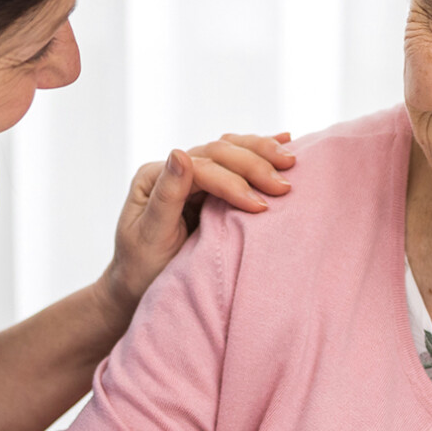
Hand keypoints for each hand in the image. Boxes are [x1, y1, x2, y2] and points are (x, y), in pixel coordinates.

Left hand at [100, 132, 294, 316]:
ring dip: (262, 153)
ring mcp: (193, 175)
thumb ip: (166, 196)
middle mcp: (173, 169)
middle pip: (218, 152)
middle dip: (254, 165)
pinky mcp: (209, 186)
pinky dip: (260, 153)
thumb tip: (179, 153)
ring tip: (291, 161)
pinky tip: (285, 142)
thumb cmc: (142, 270)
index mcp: (153, 177)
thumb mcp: (149, 237)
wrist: (140, 288)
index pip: (200, 167)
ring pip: (231, 150)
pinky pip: (237, 163)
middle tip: (284, 186)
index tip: (260, 206)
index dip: (232, 182)